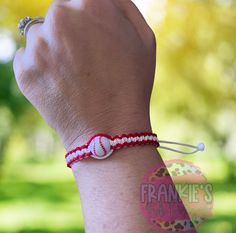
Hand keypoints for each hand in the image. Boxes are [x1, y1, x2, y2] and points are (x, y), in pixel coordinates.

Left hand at [13, 0, 155, 150]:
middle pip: (60, 14)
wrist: (110, 128)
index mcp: (92, 3)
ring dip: (55, 50)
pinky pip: (30, 58)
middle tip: (87, 61)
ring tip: (75, 77)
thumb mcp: (143, 38)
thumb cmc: (131, 84)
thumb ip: (120, 6)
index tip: (93, 38)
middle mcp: (61, 16)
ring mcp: (39, 44)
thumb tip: (95, 0)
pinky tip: (62, 85)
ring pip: (42, 36)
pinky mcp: (25, 70)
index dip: (88, 22)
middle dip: (71, 33)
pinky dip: (43, 68)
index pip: (80, 0)